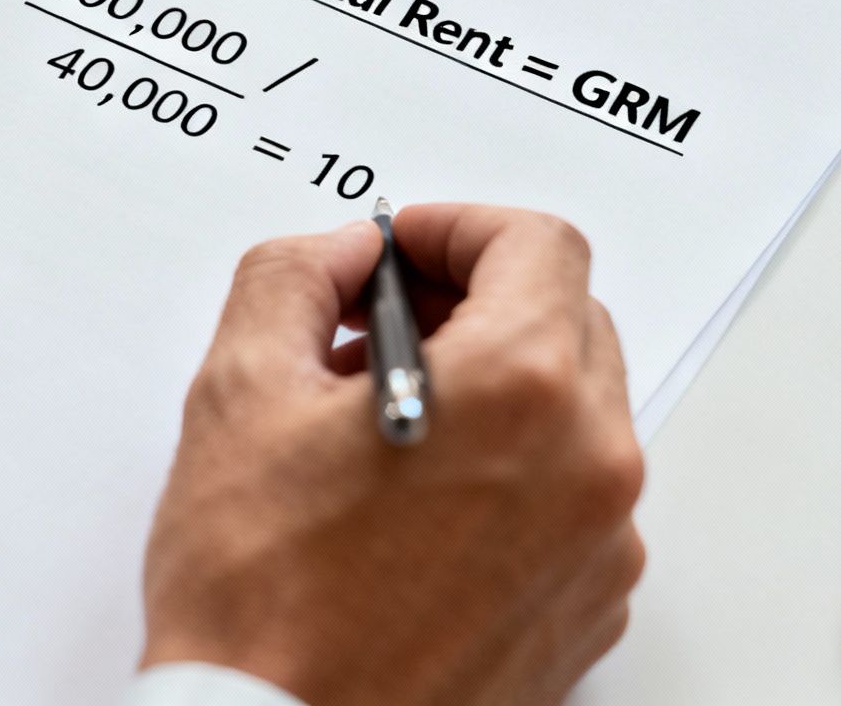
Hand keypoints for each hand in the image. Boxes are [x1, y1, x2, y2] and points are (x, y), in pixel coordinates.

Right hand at [141, 204, 644, 705]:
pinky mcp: (586, 614)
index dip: (457, 226)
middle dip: (471, 301)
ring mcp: (599, 550)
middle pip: (566, 321)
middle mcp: (590, 467)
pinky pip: (570, 500)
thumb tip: (342, 256)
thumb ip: (296, 278)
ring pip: (571, 413)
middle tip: (378, 324)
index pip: (538, 244)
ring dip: (489, 387)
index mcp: (522, 392)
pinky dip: (508, 472)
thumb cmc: (260, 603)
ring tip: (378, 423)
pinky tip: (411, 500)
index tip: (402, 251)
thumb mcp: (240, 391)